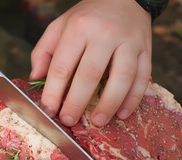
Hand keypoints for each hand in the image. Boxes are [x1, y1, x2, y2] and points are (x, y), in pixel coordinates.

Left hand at [30, 0, 151, 126]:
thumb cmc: (87, 16)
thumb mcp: (60, 25)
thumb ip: (44, 50)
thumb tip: (35, 77)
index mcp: (79, 27)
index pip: (63, 65)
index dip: (53, 92)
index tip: (49, 110)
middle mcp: (105, 33)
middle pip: (90, 74)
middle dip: (77, 102)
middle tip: (69, 120)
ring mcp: (129, 41)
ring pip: (122, 77)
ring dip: (109, 104)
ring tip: (98, 122)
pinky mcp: (146, 50)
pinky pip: (142, 77)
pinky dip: (133, 99)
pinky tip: (123, 114)